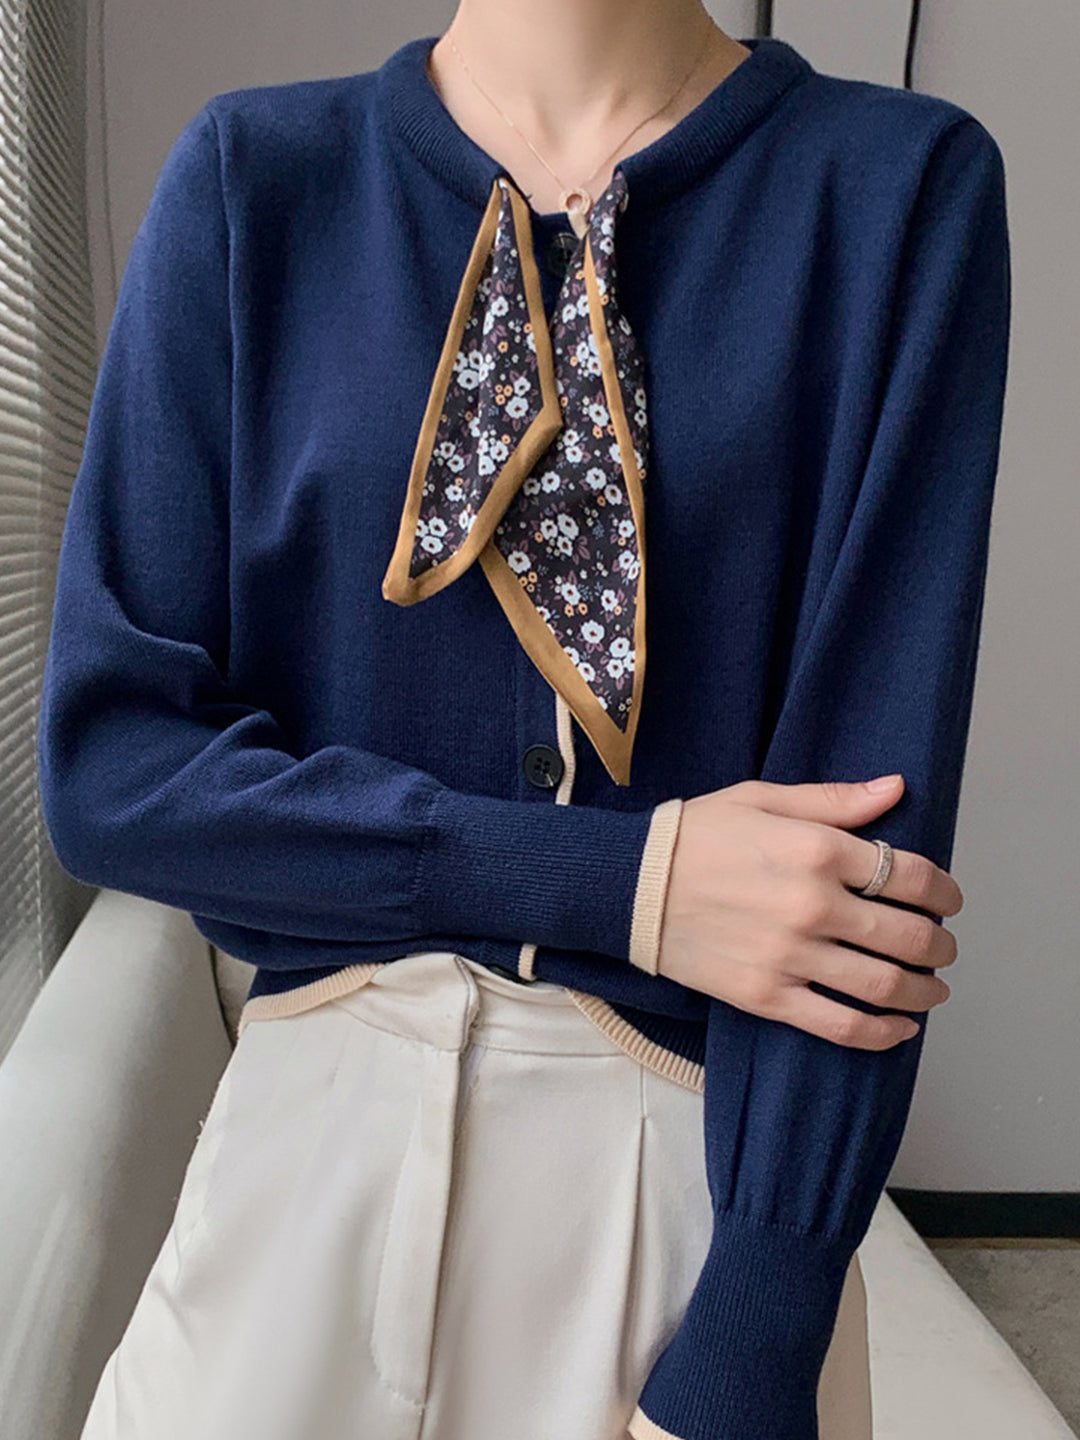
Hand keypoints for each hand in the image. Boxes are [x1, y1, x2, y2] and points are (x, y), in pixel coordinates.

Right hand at [657, 775, 961, 1049]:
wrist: (628, 885)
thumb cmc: (694, 836)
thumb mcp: (762, 799)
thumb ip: (834, 800)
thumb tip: (895, 789)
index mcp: (816, 849)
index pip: (910, 876)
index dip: (943, 891)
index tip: (947, 899)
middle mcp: (812, 905)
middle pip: (908, 935)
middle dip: (940, 944)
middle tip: (944, 945)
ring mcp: (791, 956)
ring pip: (885, 985)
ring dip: (924, 990)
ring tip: (933, 988)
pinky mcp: (767, 996)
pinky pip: (841, 1025)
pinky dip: (883, 1033)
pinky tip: (900, 1027)